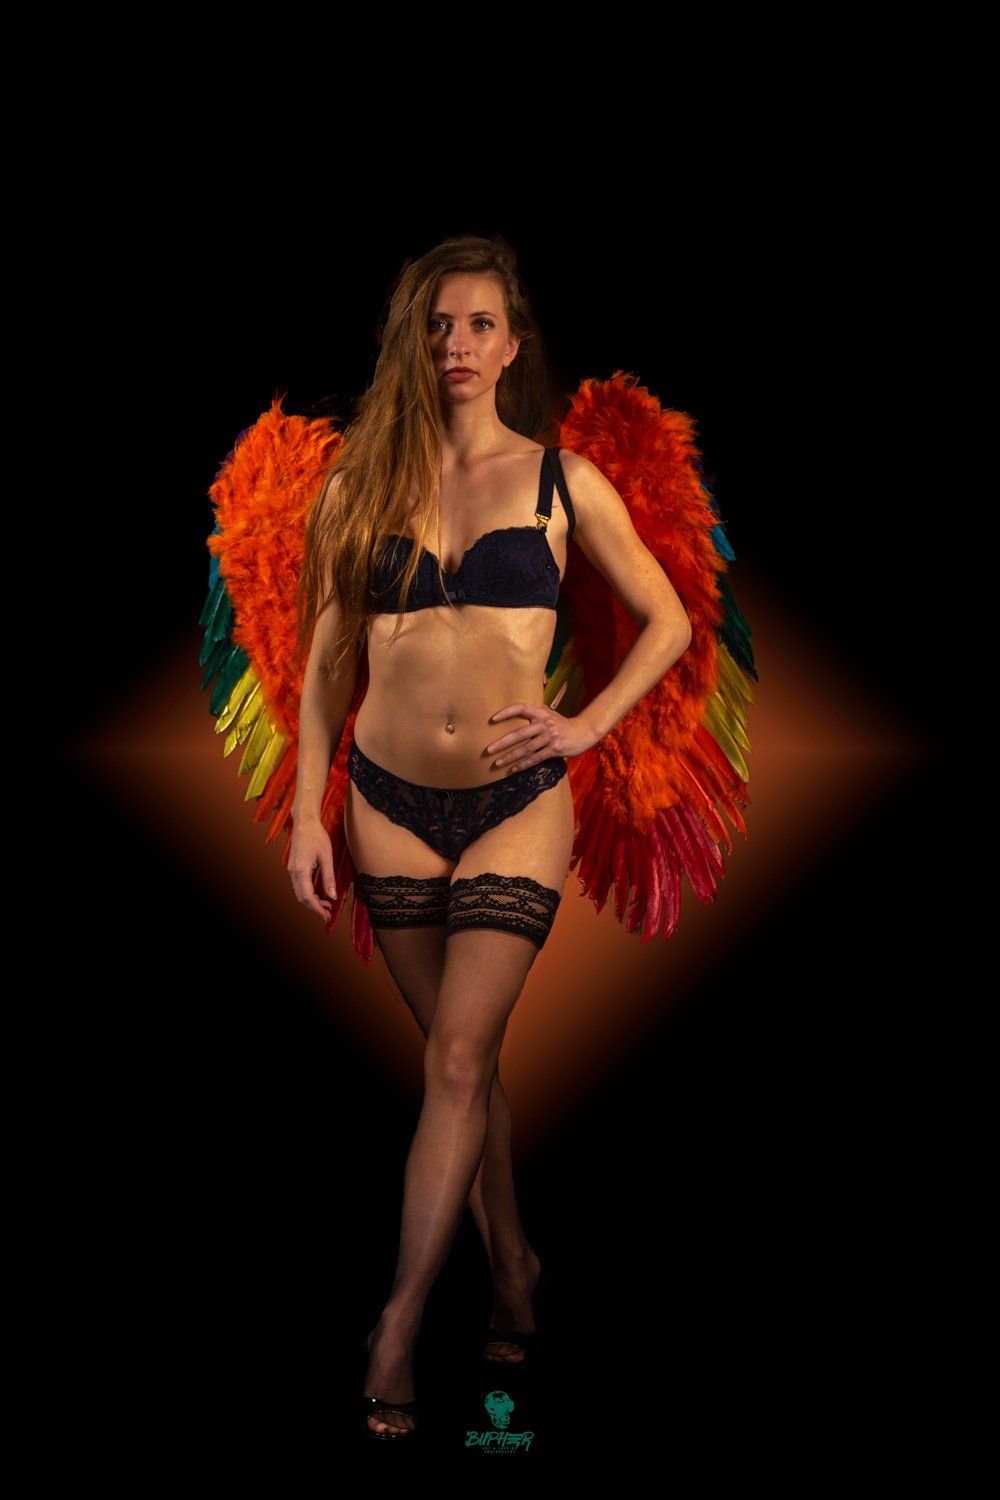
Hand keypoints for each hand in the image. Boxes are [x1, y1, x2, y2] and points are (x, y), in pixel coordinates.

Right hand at [288, 812, 336, 921]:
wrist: (305, 822)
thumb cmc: (317, 836)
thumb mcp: (327, 857)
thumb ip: (329, 878)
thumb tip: (333, 896)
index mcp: (301, 870)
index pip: (307, 897)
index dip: (316, 909)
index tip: (326, 916)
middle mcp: (293, 872)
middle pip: (301, 897)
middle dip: (314, 907)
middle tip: (328, 913)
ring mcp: (291, 870)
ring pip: (299, 892)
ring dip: (311, 901)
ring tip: (326, 904)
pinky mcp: (293, 867)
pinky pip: (299, 885)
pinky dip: (308, 892)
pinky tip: (319, 893)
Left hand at [486, 684, 600, 771]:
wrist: (584, 732)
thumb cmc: (563, 723)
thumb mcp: (551, 713)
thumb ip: (537, 711)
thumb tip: (523, 709)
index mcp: (542, 713)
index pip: (521, 708)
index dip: (507, 712)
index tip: (493, 719)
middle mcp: (545, 724)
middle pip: (519, 734)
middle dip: (502, 743)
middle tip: (488, 750)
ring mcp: (550, 737)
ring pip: (526, 749)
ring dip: (510, 757)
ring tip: (497, 763)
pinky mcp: (555, 750)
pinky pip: (536, 759)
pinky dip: (523, 765)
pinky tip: (513, 770)